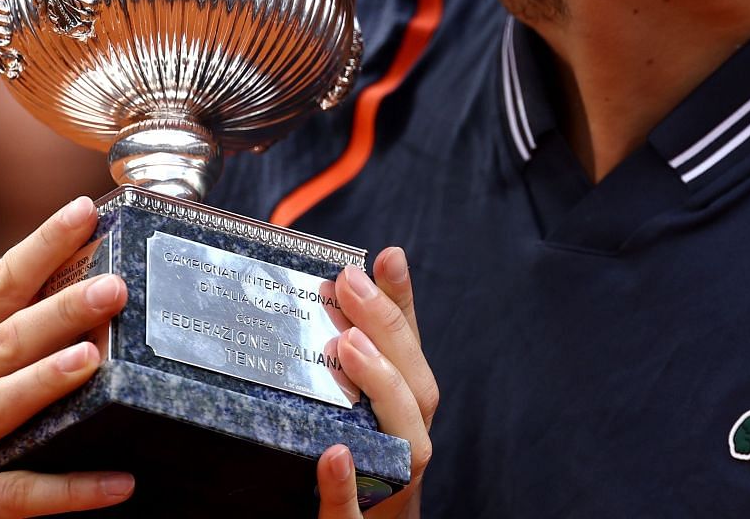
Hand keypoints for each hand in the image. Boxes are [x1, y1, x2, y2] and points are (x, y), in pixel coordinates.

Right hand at [0, 196, 132, 517]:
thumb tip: (51, 305)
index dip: (38, 249)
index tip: (82, 213)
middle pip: (3, 343)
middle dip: (60, 311)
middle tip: (112, 286)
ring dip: (47, 380)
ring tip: (93, 358)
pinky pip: (14, 495)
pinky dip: (69, 490)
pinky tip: (117, 482)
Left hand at [314, 247, 437, 518]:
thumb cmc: (356, 474)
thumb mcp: (356, 412)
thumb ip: (351, 362)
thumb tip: (333, 289)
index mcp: (405, 418)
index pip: (411, 356)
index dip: (403, 305)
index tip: (387, 256)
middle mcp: (408, 449)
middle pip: (416, 394)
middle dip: (389, 335)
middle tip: (351, 287)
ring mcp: (389, 492)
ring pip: (409, 446)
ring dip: (383, 392)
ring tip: (350, 346)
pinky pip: (352, 515)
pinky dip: (344, 487)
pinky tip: (332, 455)